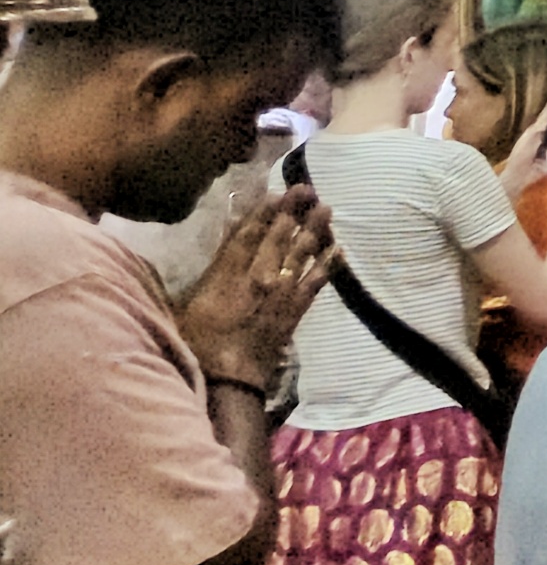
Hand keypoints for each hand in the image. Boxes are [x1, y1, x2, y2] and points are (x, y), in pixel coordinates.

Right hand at [177, 176, 333, 388]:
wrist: (228, 376)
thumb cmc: (197, 343)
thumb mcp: (188, 304)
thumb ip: (204, 276)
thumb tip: (209, 256)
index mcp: (227, 272)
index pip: (248, 234)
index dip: (263, 212)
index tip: (275, 193)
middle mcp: (258, 275)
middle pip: (278, 236)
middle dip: (292, 210)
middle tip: (306, 188)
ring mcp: (281, 290)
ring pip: (301, 251)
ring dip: (315, 228)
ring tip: (326, 208)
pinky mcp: (296, 308)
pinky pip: (318, 280)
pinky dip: (330, 263)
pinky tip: (339, 248)